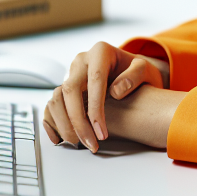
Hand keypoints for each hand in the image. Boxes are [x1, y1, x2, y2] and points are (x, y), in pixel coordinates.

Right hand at [42, 41, 171, 151]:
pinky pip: (52, 104)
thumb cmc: (136, 72)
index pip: (94, 80)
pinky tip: (60, 139)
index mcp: (100, 52)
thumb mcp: (145, 69)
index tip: (102, 133)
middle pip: (70, 90)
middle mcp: (81, 61)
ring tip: (79, 143)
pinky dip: (52, 122)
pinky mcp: (64, 87)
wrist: (128, 71)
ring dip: (64, 124)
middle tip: (90, 143)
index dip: (96, 110)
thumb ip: (135, 76)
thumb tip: (115, 92)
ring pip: (57, 98)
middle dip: (78, 121)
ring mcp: (70, 73)